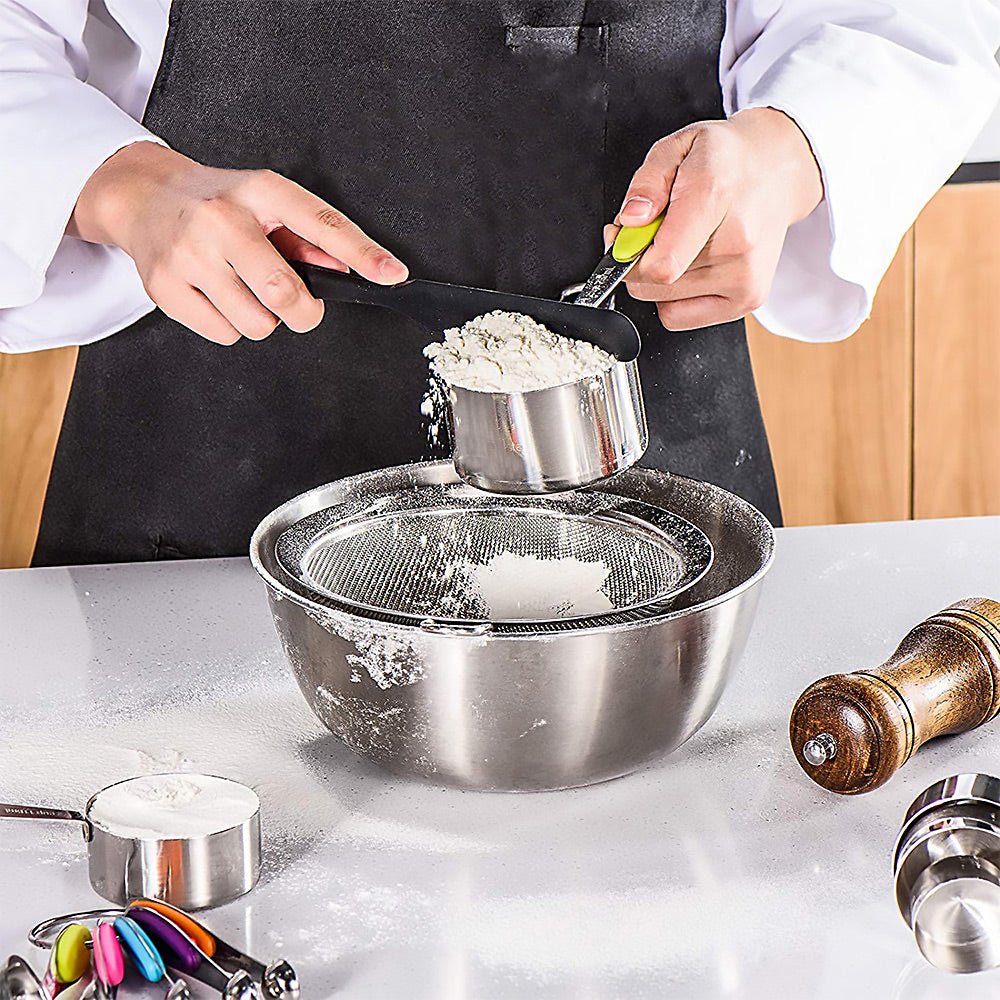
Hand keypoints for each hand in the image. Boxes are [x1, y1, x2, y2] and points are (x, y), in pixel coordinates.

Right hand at [69, 142, 407, 344]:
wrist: (142, 196)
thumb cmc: (218, 203)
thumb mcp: (267, 203)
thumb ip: (311, 237)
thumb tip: (353, 267)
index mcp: (260, 192)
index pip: (322, 224)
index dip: (363, 254)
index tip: (392, 275)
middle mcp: (222, 219)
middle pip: (284, 293)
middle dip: (303, 312)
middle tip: (297, 304)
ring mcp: (189, 254)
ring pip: (256, 324)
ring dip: (263, 319)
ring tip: (244, 290)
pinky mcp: (164, 287)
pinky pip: (224, 335)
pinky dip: (230, 326)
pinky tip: (216, 295)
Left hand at [606, 108, 822, 330]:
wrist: (777, 171)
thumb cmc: (728, 160)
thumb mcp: (679, 146)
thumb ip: (648, 182)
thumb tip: (630, 222)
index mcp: (715, 200)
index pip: (660, 263)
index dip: (627, 257)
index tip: (623, 238)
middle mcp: (737, 246)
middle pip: (655, 285)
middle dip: (639, 261)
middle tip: (653, 232)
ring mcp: (745, 280)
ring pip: (663, 302)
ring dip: (658, 277)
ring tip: (680, 242)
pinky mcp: (747, 301)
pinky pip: (678, 317)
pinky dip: (673, 296)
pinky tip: (690, 265)